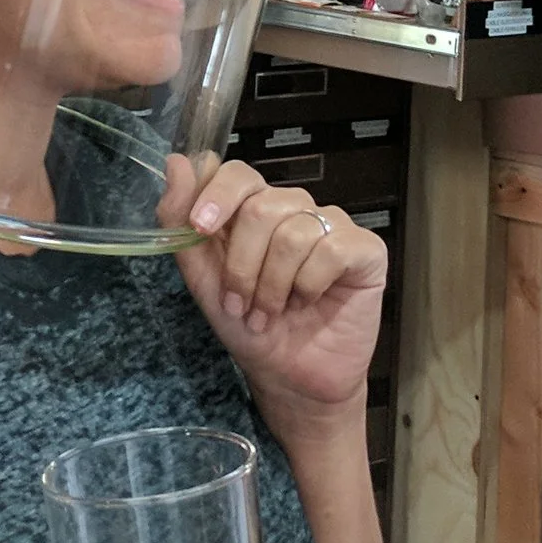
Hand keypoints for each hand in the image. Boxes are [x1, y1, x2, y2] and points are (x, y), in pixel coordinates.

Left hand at [160, 151, 387, 429]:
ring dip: (272, 285)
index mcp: (254, 211)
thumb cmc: (250, 329)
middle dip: (242, 265)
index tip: (201, 227)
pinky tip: (307, 303)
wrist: (290, 379)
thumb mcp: (204, 282)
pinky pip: (331, 249)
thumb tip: (176, 163)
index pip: (238, 173)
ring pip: (294, 232)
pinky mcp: (365, 250)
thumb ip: (184, 225)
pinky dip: (309, 285)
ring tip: (268, 315)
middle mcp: (295, 210)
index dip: (218, 194)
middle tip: (239, 304)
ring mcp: (332, 226)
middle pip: (262, 207)